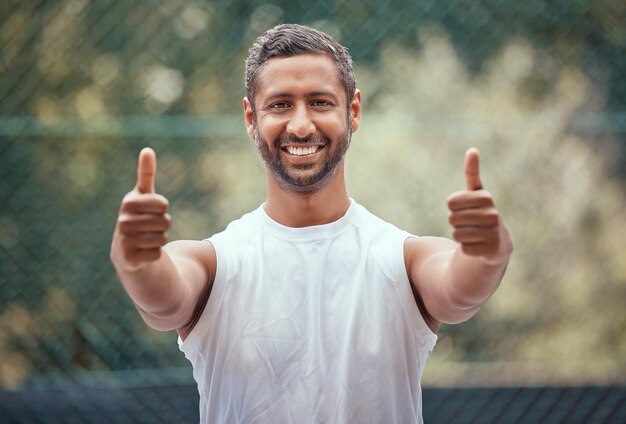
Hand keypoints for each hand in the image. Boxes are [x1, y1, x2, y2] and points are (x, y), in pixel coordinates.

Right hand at [112, 148, 170, 268]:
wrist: (126, 251)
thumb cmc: (139, 218)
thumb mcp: (143, 196)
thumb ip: (146, 174)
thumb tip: (147, 150)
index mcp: (128, 203)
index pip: (163, 204)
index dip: (162, 209)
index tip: (151, 211)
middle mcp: (123, 221)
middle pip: (165, 222)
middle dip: (163, 226)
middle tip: (150, 228)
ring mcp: (124, 240)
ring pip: (162, 238)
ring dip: (160, 240)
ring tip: (146, 239)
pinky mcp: (128, 259)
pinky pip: (157, 254)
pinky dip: (155, 254)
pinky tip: (144, 252)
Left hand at [447, 148, 508, 260]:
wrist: (497, 243)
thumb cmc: (481, 213)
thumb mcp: (476, 193)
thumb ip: (472, 173)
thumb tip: (472, 149)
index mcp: (486, 198)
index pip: (451, 202)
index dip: (452, 207)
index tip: (463, 207)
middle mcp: (493, 215)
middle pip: (452, 219)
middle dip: (455, 222)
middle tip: (469, 223)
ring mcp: (493, 233)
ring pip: (457, 234)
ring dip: (460, 235)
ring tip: (473, 234)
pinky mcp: (491, 251)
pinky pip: (464, 248)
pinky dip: (467, 248)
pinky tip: (478, 245)